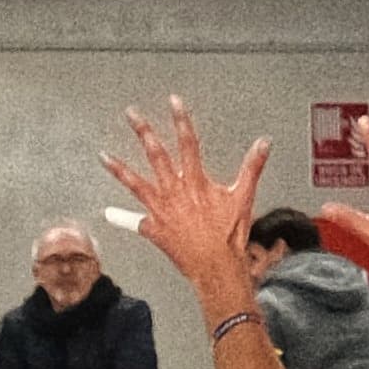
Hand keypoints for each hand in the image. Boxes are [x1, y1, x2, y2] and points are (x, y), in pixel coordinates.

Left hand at [99, 95, 270, 306]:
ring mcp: (161, 210)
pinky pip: (136, 221)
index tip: (174, 101)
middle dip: (143, 131)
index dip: (181, 119)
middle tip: (131, 114)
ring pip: (136, 183)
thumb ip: (252, 167)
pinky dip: (124, 218)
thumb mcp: (243, 197)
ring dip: (119, 168)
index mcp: (196, 182)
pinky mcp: (154, 229)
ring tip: (104, 156)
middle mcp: (175, 192)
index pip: (188, 142)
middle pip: (156, 154)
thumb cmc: (229, 236)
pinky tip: (110, 213)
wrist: (217, 267)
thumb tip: (264, 143)